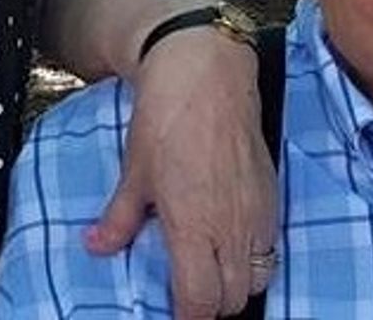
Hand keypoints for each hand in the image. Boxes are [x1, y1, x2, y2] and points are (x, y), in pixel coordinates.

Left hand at [83, 29, 277, 317]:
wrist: (208, 76)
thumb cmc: (168, 118)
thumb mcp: (135, 171)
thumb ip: (121, 218)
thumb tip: (99, 246)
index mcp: (192, 226)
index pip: (199, 302)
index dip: (186, 316)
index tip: (173, 310)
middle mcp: (231, 225)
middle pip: (232, 298)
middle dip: (211, 304)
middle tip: (190, 291)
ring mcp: (257, 210)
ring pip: (258, 276)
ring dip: (236, 283)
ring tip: (215, 269)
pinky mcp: (272, 192)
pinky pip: (271, 244)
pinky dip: (255, 255)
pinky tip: (234, 239)